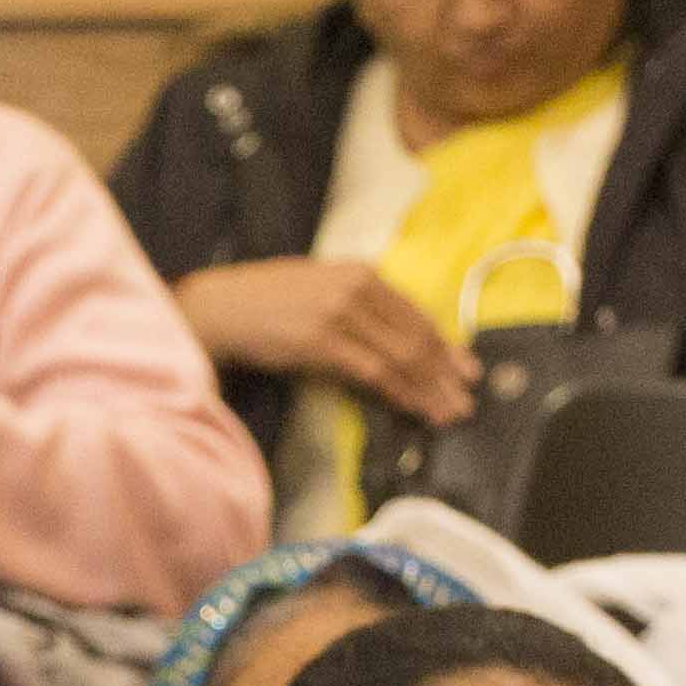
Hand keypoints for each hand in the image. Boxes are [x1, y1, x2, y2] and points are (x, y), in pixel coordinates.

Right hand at [177, 257, 478, 422]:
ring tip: (448, 413)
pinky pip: (373, 372)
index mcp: (359, 272)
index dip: (445, 345)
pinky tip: (414, 408)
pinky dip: (399, 393)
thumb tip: (391, 336)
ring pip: (401, 355)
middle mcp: (356, 288)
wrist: (218, 307)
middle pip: (415, 335)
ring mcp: (340, 314)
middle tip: (467, 400)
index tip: (465, 369)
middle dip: (445, 373)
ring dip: (429, 389)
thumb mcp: (318, 289)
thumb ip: (356, 304)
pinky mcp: (322, 342)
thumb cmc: (262, 302)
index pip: (415, 313)